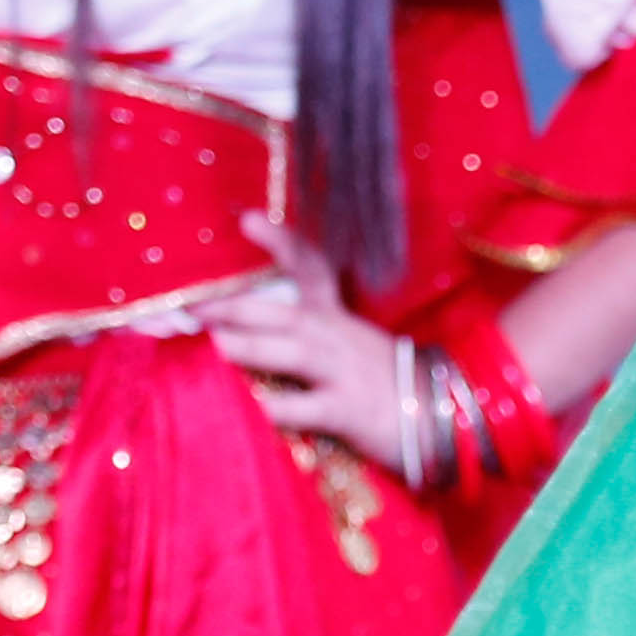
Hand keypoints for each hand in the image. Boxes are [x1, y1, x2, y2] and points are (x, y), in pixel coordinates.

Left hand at [209, 217, 439, 475]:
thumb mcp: (348, 348)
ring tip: (215, 345)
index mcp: (336, 317)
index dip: (279, 242)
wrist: (441, 417)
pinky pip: (308, 407)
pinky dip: (278, 407)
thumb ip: (305, 337)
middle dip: (237, 306)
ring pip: (292, 350)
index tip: (247, 219)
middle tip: (194, 304)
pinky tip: (252, 409)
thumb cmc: (382, 384)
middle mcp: (337, 335)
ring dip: (251, 346)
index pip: (310, 268)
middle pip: (284, 311)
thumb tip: (241, 335)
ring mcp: (343, 370)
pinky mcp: (349, 409)